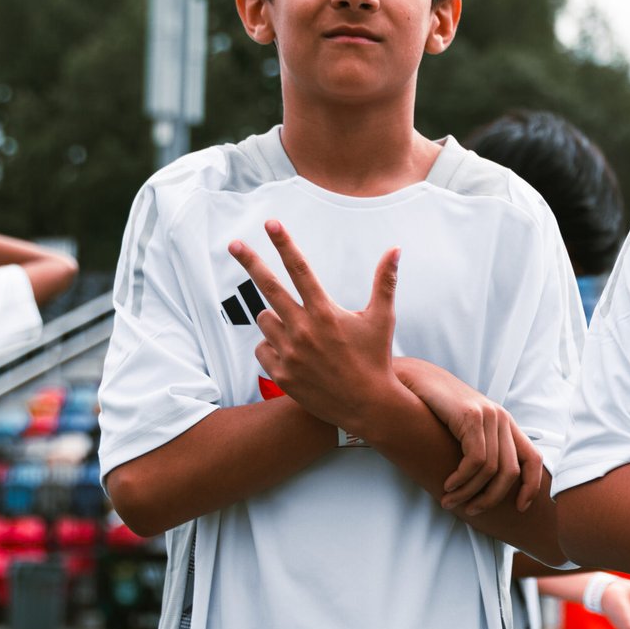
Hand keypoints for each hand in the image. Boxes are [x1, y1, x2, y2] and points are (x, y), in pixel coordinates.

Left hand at [229, 220, 399, 434]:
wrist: (367, 405)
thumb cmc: (376, 357)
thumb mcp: (382, 318)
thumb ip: (385, 281)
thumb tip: (395, 248)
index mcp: (325, 312)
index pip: (300, 269)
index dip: (284, 244)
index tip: (270, 223)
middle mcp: (303, 329)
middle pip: (268, 287)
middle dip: (250, 262)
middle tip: (234, 244)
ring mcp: (289, 353)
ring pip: (266, 319)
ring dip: (276, 317)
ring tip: (300, 330)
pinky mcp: (280, 373)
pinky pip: (262, 348)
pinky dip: (273, 345)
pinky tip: (293, 353)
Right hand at [390, 358, 543, 514]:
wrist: (414, 380)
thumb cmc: (435, 411)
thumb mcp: (464, 429)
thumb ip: (479, 448)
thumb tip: (486, 488)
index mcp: (506, 423)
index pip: (533, 457)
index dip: (531, 486)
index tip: (519, 508)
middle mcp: (502, 418)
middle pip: (511, 472)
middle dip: (491, 498)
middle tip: (471, 511)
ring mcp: (488, 415)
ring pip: (491, 469)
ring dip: (469, 492)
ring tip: (450, 501)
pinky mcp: (471, 416)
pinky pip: (476, 459)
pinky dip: (463, 479)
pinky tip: (448, 485)